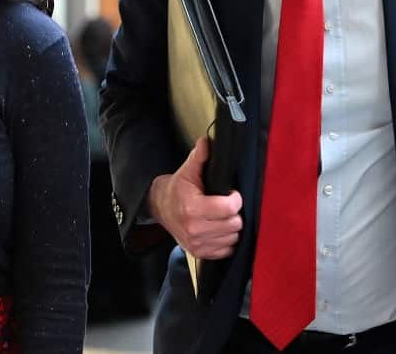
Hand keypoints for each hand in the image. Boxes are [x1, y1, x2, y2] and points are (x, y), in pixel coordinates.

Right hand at [147, 137, 242, 259]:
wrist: (160, 208)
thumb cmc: (176, 190)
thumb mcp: (187, 172)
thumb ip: (200, 157)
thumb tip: (208, 141)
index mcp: (193, 208)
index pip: (230, 208)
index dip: (235, 198)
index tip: (231, 194)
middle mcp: (195, 229)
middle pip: (235, 224)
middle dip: (234, 213)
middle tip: (225, 205)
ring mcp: (197, 243)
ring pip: (233, 237)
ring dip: (230, 227)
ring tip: (221, 217)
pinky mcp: (200, 253)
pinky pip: (227, 250)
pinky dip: (226, 240)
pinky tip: (218, 229)